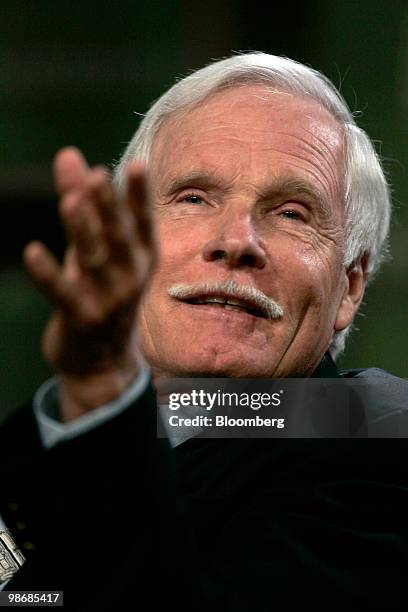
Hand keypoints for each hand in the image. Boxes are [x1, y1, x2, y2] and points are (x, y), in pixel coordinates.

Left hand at [23, 148, 154, 420]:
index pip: (142, 221)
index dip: (139, 195)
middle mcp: (130, 276)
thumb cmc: (99, 288)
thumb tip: (68, 154)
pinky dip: (48, 274)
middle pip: (118, 237)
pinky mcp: (81, 318)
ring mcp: (108, 300)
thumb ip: (81, 199)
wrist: (102, 358)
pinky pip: (62, 294)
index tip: (137, 164)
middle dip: (109, 208)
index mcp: (140, 256)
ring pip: (93, 260)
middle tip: (98, 177)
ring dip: (83, 232)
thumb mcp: (94, 245)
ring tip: (69, 203)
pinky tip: (33, 252)